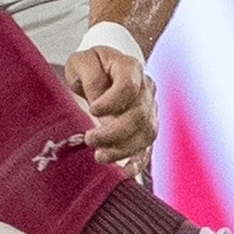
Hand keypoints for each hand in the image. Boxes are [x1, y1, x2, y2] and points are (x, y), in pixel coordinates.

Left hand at [65, 44, 156, 170]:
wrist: (105, 69)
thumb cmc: (91, 65)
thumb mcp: (82, 62)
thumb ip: (91, 78)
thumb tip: (99, 105)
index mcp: (130, 67)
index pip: (128, 86)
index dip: (111, 101)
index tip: (92, 110)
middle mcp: (146, 89)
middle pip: (139, 114)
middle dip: (114, 132)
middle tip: (90, 139)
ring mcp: (150, 109)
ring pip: (146, 133)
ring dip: (123, 149)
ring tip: (100, 156)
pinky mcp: (146, 128)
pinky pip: (148, 147)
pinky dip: (138, 161)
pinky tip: (125, 171)